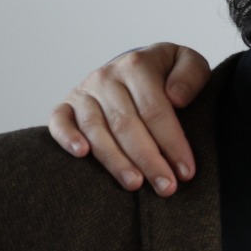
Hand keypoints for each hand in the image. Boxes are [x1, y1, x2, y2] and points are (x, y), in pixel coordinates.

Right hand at [48, 44, 211, 194]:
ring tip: (135, 184)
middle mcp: (107, 78)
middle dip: (148, 159)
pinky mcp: (66, 106)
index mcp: (137, 66)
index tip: (186, 171)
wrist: (138, 67)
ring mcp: (84, 92)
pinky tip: (81, 154)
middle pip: (126, 124)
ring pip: (95, 128)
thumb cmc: (169, 74)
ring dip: (115, 160)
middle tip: (166, 187)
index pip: (155, 110)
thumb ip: (191, 75)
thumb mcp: (189, 63)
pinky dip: (67, 137)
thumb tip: (176, 97)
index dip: (172, 143)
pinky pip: (59, 121)